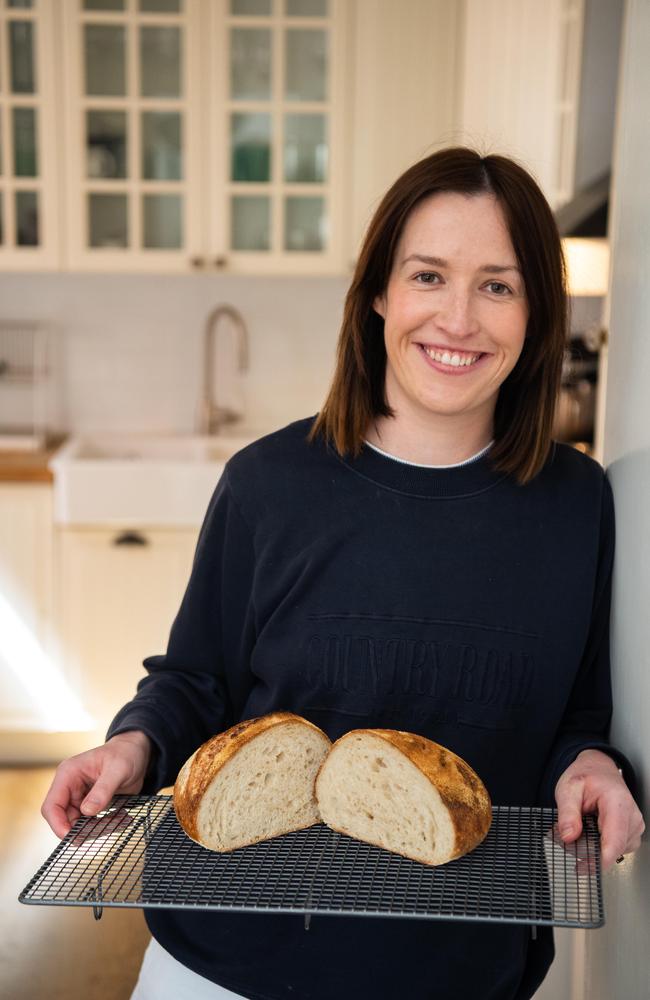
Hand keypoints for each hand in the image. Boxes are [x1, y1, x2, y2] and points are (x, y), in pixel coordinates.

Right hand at [41, 731, 151, 839]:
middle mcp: (70, 787)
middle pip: (64, 819)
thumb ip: (103, 790)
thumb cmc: (125, 753)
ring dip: (97, 828)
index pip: (52, 805)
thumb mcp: (118, 769)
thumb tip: (87, 811)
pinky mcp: (90, 804)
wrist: (136, 752)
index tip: (72, 837)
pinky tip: (122, 817)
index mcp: (68, 774)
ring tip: (121, 819)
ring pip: (79, 824)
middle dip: (83, 829)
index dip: (58, 824)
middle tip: (106, 828)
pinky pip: (92, 823)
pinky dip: (106, 825)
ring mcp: (79, 797)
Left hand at [555, 748, 644, 870]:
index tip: (584, 867)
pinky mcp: (631, 834)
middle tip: (564, 835)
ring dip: (591, 847)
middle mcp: (632, 817)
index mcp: (617, 803)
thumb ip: (567, 812)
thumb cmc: (587, 776)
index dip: (600, 859)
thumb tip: (568, 836)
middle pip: (611, 849)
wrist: (599, 769)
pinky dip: (599, 845)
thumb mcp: (568, 788)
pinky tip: (589, 832)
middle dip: (585, 849)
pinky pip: (614, 849)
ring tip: (577, 828)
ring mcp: (634, 827)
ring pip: (612, 852)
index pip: (614, 841)